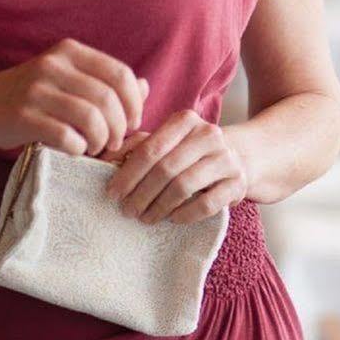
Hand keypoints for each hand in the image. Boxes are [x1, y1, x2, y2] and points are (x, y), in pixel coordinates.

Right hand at [0, 38, 146, 157]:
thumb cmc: (30, 95)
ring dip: (101, 139)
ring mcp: (37, 90)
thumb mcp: (67, 79)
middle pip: (108, 98)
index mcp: (70, 51)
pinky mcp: (23, 116)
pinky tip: (75, 150)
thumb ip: (105, 82)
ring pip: (91, 117)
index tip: (133, 122)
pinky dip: (78, 148)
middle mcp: (54, 65)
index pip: (120, 74)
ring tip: (95, 147)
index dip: (134, 102)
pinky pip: (66, 136)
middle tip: (115, 142)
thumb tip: (145, 87)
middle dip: (120, 126)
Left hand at [105, 110, 248, 224]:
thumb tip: (102, 158)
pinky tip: (172, 219)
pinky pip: (207, 204)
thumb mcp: (164, 143)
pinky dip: (185, 214)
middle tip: (127, 211)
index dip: (128, 174)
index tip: (112, 193)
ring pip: (184, 186)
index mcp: (186, 120)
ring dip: (159, 206)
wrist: (236, 158)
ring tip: (145, 218)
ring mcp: (226, 158)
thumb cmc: (188, 153)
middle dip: (141, 194)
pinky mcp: (237, 182)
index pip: (150, 149)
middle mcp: (209, 134)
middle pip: (165, 169)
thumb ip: (134, 146)